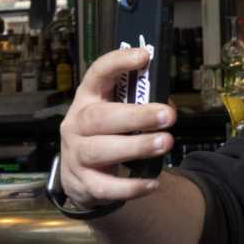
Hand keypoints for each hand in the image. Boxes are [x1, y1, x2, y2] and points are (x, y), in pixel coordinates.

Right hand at [56, 46, 175, 209]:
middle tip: (167, 116)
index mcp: (88, 98)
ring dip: (135, 146)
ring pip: (101, 150)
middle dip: (136, 115)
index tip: (144, 56)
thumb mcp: (118, 114)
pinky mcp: (83, 183)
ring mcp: (75, 154)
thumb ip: (139, 106)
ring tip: (165, 143)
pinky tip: (152, 183)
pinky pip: (106, 187)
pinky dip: (131, 186)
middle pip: (100, 117)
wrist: (80, 176)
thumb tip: (166, 106)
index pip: (97, 73)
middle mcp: (76, 124)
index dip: (118, 62)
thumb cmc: (107, 134)